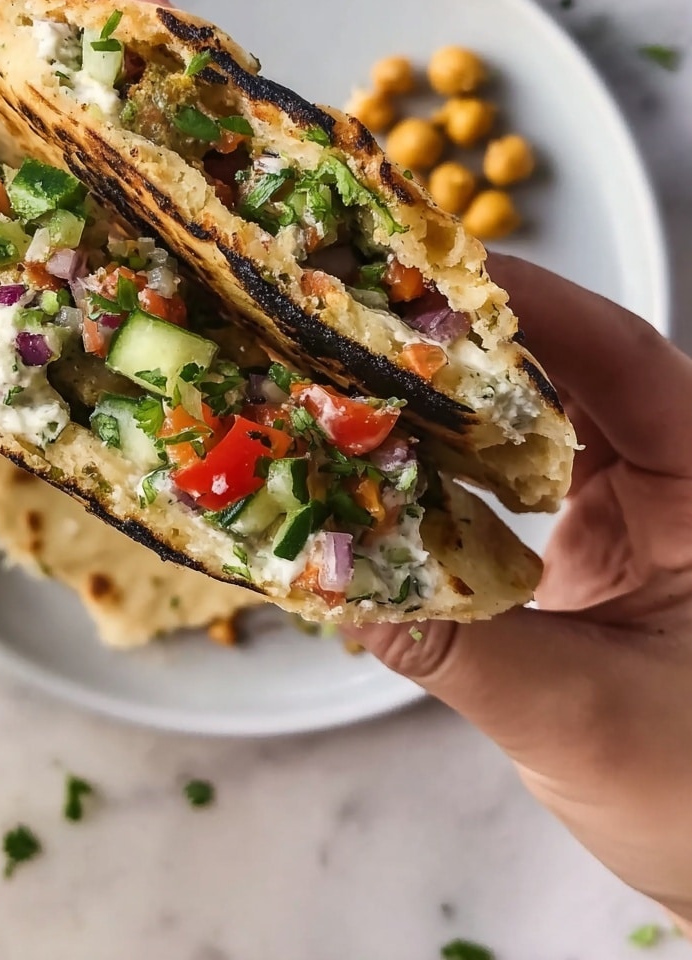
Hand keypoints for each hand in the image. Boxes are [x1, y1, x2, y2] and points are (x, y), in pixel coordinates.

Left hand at [0, 0, 165, 466]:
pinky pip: (10, 221)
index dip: (55, 5)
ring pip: (19, 147)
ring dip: (92, 179)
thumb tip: (8, 399)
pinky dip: (61, 244)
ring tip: (175, 207)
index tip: (149, 28)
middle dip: (99, 98)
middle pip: (4, 68)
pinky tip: (113, 273)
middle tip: (189, 130)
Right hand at [347, 256, 691, 933]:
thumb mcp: (584, 718)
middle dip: (468, 340)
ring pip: (535, 418)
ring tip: (358, 373)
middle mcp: (674, 476)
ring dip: (450, 400)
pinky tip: (386, 461)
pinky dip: (449, 465)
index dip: (536, 306)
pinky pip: (513, 476)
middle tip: (367, 312)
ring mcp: (631, 505)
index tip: (437, 275)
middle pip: (569, 370)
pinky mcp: (591, 538)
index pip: (628, 360)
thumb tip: (335, 581)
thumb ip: (459, 647)